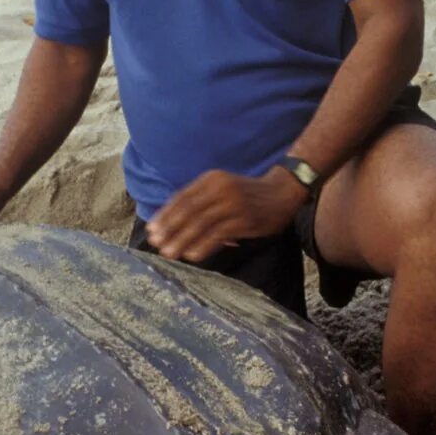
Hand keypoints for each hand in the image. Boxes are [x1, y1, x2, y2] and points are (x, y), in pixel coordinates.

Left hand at [145, 167, 306, 262]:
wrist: (283, 192)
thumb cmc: (247, 194)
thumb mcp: (222, 188)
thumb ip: (201, 201)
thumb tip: (173, 223)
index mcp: (211, 179)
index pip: (182, 198)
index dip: (166, 215)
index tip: (152, 230)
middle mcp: (220, 188)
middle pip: (188, 211)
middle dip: (170, 229)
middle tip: (156, 244)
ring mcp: (233, 203)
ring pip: (201, 224)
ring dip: (182, 240)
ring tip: (170, 253)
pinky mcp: (244, 219)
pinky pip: (218, 234)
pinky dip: (203, 245)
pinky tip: (192, 256)